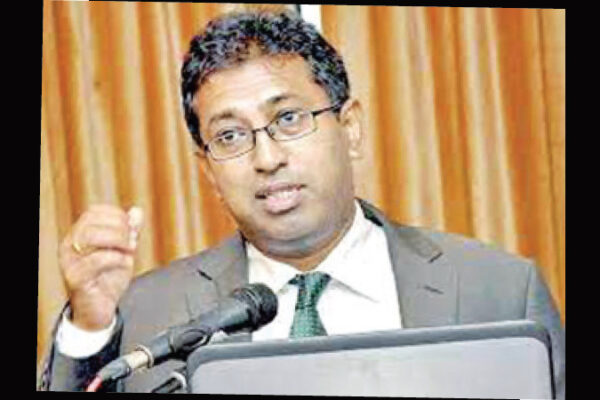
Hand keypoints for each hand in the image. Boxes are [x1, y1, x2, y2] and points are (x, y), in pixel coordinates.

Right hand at [59, 205, 143, 330]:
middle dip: (119, 228)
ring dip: (117, 239)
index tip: (131, 227)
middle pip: (91, 222)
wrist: (100, 309)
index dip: (116, 216)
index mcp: (78, 235)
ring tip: (130, 250)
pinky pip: (95, 260)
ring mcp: (69, 261)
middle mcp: (69, 245)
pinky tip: (124, 263)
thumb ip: (130, 232)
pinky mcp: (75, 278)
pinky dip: (116, 258)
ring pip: (90, 236)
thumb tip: (136, 211)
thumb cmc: (108, 279)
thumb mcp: (124, 251)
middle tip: (132, 240)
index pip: (93, 212)